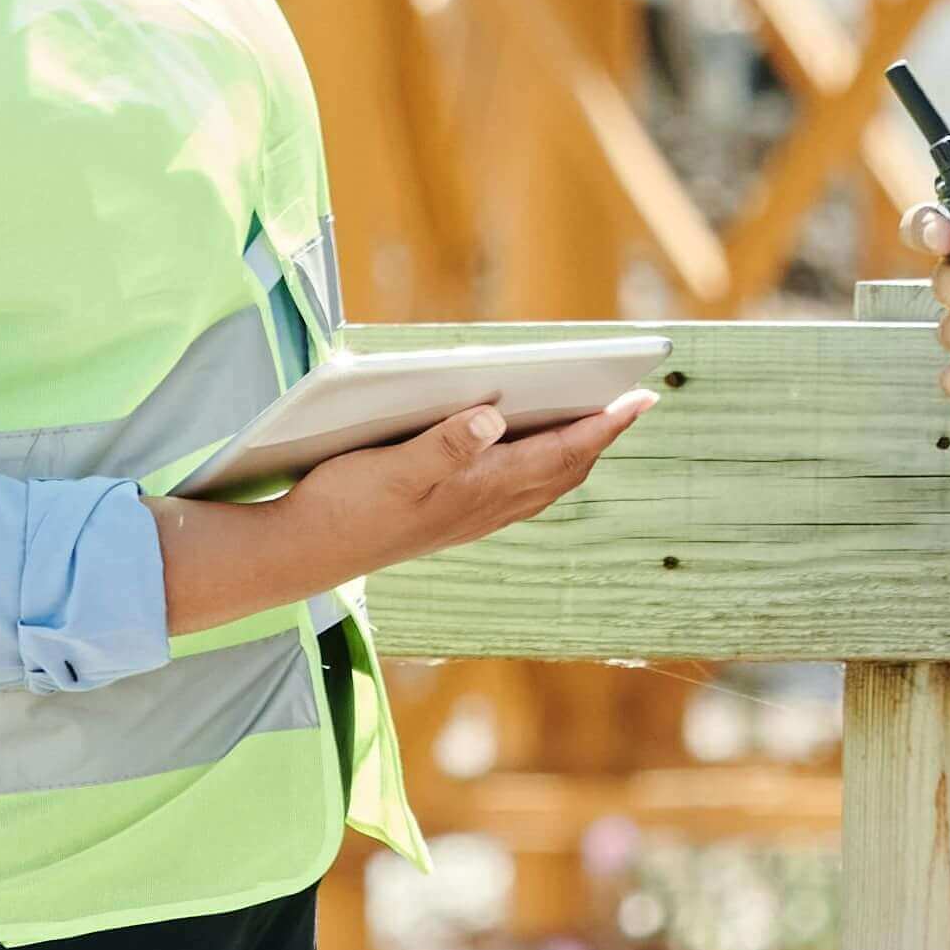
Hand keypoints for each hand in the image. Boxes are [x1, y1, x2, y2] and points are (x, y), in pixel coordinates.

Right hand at [153, 395, 651, 634]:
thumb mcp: (393, 467)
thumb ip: (444, 443)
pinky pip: (517, 492)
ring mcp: (470, 517)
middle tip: (632, 401)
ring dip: (574, 453)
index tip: (642, 397)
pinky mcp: (451, 518)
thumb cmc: (346, 505)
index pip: (562, 453)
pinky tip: (528, 452)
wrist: (307, 552)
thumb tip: (493, 416)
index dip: (605, 425)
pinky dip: (540, 467)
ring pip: (543, 484)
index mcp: (480, 489)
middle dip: (600, 436)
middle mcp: (485, 507)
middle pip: (563, 470)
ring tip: (593, 422)